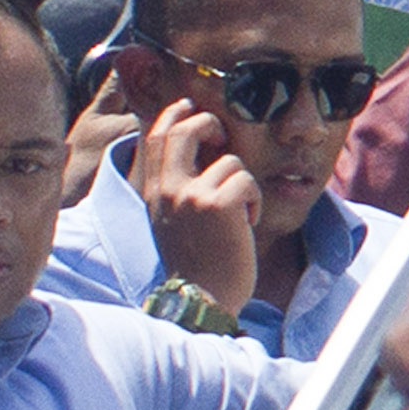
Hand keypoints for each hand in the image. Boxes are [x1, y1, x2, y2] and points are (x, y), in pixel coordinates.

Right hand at [133, 104, 262, 302]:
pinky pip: (248, 180)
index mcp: (154, 194)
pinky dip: (254, 202)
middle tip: (223, 140)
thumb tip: (200, 151)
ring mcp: (191, 196)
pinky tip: (245, 227)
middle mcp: (167, 191)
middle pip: (186, 129)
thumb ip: (177, 188)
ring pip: (231, 161)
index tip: (190, 106)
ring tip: (237, 217)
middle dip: (210, 123)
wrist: (199, 303)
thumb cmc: (195, 265)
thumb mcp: (172, 221)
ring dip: (244, 186)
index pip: (155, 137)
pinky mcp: (218, 204)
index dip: (175, 114)